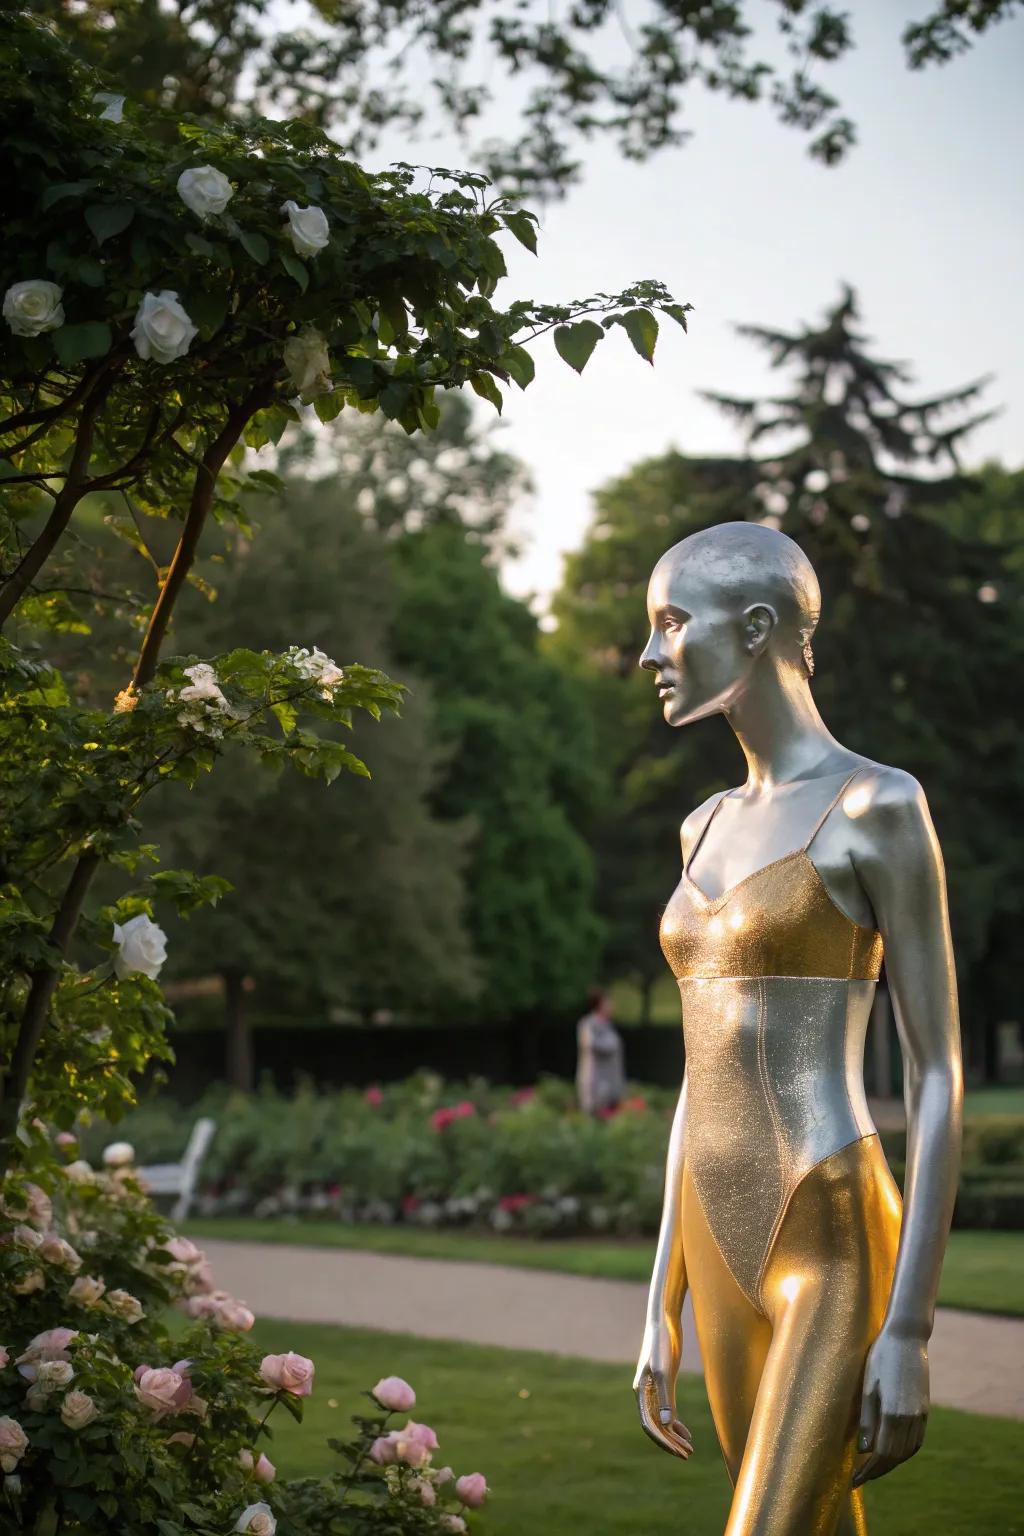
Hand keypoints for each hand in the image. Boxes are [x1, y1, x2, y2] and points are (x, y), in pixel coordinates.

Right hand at [633, 1319, 692, 1459]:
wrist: (664, 1322)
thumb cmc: (661, 1344)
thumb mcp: (664, 1370)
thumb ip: (665, 1397)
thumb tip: (666, 1424)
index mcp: (641, 1392)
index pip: (649, 1425)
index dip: (663, 1441)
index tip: (678, 1452)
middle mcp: (645, 1394)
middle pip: (655, 1426)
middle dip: (670, 1443)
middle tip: (688, 1455)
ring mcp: (655, 1389)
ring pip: (662, 1420)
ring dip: (674, 1436)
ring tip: (689, 1450)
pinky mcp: (665, 1383)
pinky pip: (668, 1410)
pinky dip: (676, 1424)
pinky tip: (687, 1433)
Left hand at [853, 1328, 928, 1487]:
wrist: (907, 1338)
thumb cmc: (881, 1357)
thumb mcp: (868, 1386)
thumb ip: (867, 1420)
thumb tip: (864, 1450)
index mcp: (893, 1412)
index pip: (882, 1453)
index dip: (869, 1470)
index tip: (855, 1481)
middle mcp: (911, 1417)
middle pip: (895, 1456)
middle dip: (879, 1470)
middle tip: (861, 1478)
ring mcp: (921, 1414)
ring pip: (908, 1451)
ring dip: (892, 1463)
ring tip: (875, 1468)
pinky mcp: (925, 1409)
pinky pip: (916, 1440)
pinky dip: (905, 1452)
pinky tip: (893, 1452)